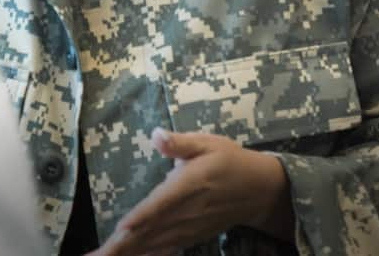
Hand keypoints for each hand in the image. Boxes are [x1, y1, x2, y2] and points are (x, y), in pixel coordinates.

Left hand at [89, 128, 293, 255]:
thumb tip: (156, 135)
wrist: (258, 191)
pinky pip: (162, 249)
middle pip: (150, 231)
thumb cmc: (229, 161)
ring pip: (152, 244)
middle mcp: (186, 212)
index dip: (142, 217)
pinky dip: (145, 255)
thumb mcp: (208, 144)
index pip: (162, 204)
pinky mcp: (188, 237)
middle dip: (121, 245)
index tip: (122, 229)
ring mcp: (187, 228)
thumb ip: (181, 143)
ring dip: (126, 253)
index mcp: (189, 185)